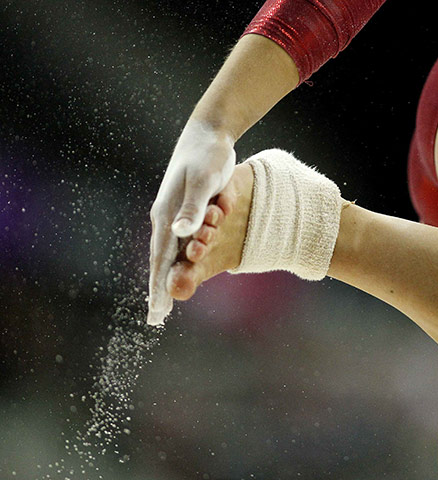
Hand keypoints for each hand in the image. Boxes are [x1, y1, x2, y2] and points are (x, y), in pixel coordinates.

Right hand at [148, 119, 235, 325]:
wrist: (209, 136)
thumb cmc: (206, 157)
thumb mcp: (203, 181)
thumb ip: (192, 207)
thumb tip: (181, 233)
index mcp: (167, 215)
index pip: (161, 258)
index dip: (158, 285)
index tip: (156, 310)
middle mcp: (168, 218)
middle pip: (163, 260)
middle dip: (160, 286)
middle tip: (158, 315)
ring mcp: (176, 215)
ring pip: (173, 252)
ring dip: (171, 274)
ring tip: (167, 299)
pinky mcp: (188, 211)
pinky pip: (182, 241)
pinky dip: (180, 259)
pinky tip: (180, 267)